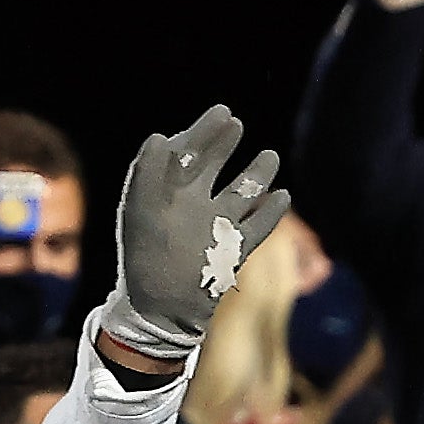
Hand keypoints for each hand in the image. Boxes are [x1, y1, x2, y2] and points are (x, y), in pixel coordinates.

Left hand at [105, 106, 291, 367]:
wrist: (159, 311)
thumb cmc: (144, 260)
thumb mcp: (141, 213)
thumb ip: (147, 174)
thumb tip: (161, 136)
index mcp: (168, 195)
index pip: (187, 153)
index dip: (203, 131)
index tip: (222, 112)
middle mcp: (193, 206)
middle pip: (212, 166)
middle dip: (224, 144)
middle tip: (235, 123)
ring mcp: (216, 227)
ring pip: (242, 193)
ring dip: (256, 174)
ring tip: (270, 156)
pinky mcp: (234, 250)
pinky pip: (258, 227)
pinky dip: (272, 212)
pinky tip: (283, 196)